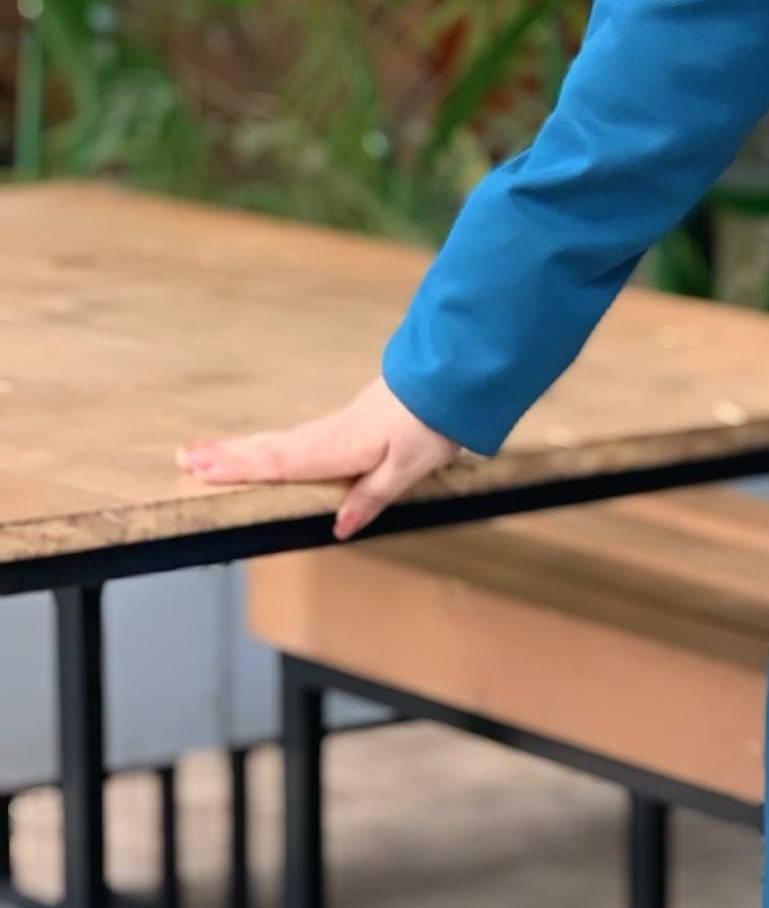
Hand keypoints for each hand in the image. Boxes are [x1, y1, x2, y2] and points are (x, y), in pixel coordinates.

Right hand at [175, 375, 460, 541]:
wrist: (448, 381)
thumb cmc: (430, 424)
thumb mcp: (406, 468)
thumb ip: (371, 496)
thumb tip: (338, 526)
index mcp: (336, 448)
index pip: (278, 462)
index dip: (238, 468)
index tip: (199, 468)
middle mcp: (327, 436)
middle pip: (267, 448)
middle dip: (224, 455)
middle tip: (181, 457)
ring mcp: (334, 427)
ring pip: (278, 441)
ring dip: (241, 448)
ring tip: (206, 453)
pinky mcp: (346, 423)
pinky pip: (297, 438)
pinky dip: (270, 444)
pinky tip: (264, 449)